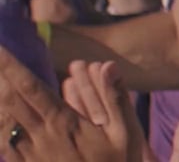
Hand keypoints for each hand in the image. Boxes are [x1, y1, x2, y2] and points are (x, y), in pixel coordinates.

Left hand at [0, 50, 145, 161]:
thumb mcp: (126, 137)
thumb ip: (117, 100)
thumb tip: (110, 66)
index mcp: (64, 124)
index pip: (31, 88)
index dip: (11, 67)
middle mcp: (40, 137)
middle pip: (9, 100)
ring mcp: (28, 155)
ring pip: (1, 122)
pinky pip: (1, 145)